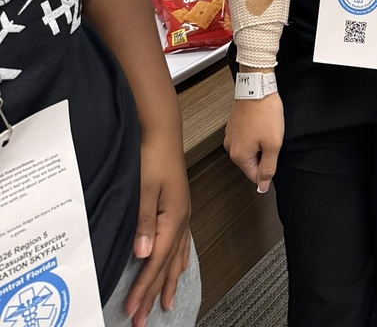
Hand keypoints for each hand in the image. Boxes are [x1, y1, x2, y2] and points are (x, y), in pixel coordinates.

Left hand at [125, 134, 191, 326]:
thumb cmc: (153, 154)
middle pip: (168, 264)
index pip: (157, 261)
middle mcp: (181, 219)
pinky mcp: (178, 206)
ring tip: (166, 301)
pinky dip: (179, 260)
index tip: (133, 309)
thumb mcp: (145, 187)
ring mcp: (182, 212)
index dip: (145, 287)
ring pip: (177, 255)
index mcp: (173, 217)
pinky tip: (179, 265)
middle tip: (145, 318)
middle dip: (156, 292)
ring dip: (169, 280)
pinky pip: (182, 242)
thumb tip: (144, 253)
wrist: (163, 130)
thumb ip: (145, 222)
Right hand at [223, 93, 283, 192]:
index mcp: (239, 155)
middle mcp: (230, 147)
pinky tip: (261, 122)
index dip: (269, 167)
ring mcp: (230, 135)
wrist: (257, 87)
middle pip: (251, 162)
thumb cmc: (264, 112)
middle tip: (271, 138)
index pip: (255, 176)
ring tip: (266, 128)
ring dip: (260, 142)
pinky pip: (246, 137)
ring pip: (249, 148)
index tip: (273, 152)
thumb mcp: (273, 144)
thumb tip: (263, 186)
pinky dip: (255, 133)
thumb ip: (268, 168)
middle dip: (264, 153)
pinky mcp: (233, 125)